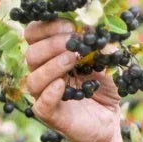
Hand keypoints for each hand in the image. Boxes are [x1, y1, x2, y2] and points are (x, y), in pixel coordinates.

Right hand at [23, 20, 121, 141]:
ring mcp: (44, 95)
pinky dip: (50, 92)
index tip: (70, 25)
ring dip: (52, 66)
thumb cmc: (105, 85)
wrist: (110, 117)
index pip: (34, 34)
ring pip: (34, 79)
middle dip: (51, 44)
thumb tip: (94, 24)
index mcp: (50, 54)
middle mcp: (43, 72)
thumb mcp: (108, 60)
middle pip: (31, 54)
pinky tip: (62, 85)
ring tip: (72, 59)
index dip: (47, 26)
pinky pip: (41, 104)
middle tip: (72, 42)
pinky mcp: (50, 115)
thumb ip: (101, 43)